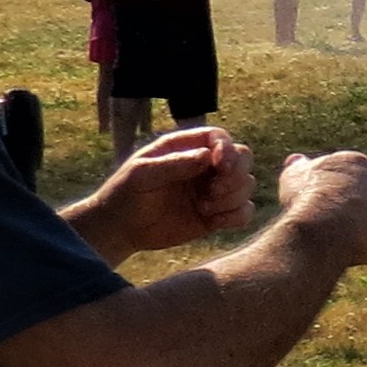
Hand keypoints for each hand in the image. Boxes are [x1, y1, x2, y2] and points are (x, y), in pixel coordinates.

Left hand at [74, 125, 253, 255]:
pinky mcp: (217, 215)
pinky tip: (214, 221)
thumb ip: (174, 163)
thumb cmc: (125, 193)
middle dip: (236, 174)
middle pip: (243, 158)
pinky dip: (236, 216)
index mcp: (186, 148)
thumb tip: (207, 156)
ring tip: (204, 208)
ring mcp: (213, 190)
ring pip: (246, 185)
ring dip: (232, 197)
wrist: (120, 228)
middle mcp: (205, 166)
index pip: (220, 137)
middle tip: (213, 190)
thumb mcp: (142, 174)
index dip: (227, 148)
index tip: (220, 165)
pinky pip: (244, 212)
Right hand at [274, 150, 366, 267]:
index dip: (338, 185)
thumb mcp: (294, 176)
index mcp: (359, 163)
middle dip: (358, 201)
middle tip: (336, 215)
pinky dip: (363, 244)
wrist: (323, 228)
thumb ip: (299, 167)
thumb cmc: (307, 198)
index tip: (325, 196)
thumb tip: (297, 161)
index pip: (354, 171)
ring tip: (337, 233)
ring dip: (363, 223)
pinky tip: (343, 247)